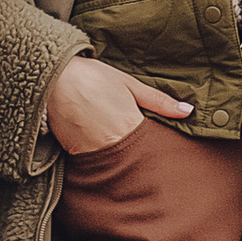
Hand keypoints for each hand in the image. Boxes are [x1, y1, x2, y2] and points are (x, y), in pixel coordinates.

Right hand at [44, 55, 193, 154]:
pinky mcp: (71, 154)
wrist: (53, 76)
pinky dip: (94, 154)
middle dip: (134, 156)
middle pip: (131, 161)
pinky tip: (92, 140)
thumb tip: (188, 111)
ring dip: (113, 156)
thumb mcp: (129, 85)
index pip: (150, 149)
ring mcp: (89, 152)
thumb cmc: (93, 77)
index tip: (154, 146)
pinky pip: (90, 162)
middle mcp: (110, 144)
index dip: (152, 148)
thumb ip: (159, 102)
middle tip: (129, 142)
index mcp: (128, 127)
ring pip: (110, 164)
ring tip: (108, 138)